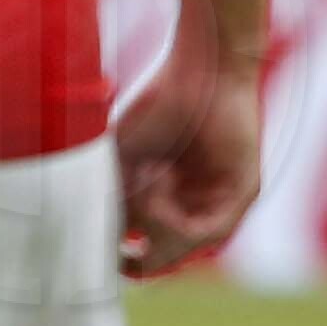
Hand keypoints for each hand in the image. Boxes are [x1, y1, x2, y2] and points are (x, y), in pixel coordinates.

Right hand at [111, 52, 261, 276]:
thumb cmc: (154, 105)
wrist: (199, 69)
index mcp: (164, 202)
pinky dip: (176, 220)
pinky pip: (210, 231)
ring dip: (153, 226)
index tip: (90, 251)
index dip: (116, 256)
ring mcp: (218, 202)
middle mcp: (192, 207)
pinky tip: (154, 190)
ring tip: (138, 190)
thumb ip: (108, 200)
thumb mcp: (118, 160)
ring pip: (183, 247)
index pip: (142, 249)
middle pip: (161, 256)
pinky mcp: (241, 193)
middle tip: (114, 237)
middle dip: (135, 251)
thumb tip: (85, 239)